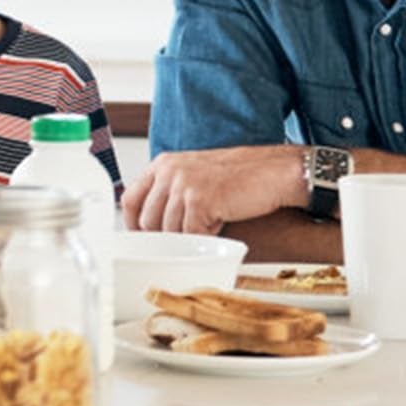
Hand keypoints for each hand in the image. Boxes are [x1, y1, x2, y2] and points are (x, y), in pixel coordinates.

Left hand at [122, 146, 304, 234]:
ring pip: (170, 231)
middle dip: (164, 237)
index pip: (130, 198)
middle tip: (183, 242)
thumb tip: (152, 224)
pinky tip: (219, 227)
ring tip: (210, 227)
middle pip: (147, 220)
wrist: (275, 171)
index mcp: (163, 164)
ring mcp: (183, 184)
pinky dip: (205, 238)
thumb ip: (172, 191)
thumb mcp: (195, 174)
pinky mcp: (201, 200)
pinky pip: (191, 234)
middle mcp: (169, 171)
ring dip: (189, 238)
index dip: (133, 224)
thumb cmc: (240, 176)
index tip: (141, 239)